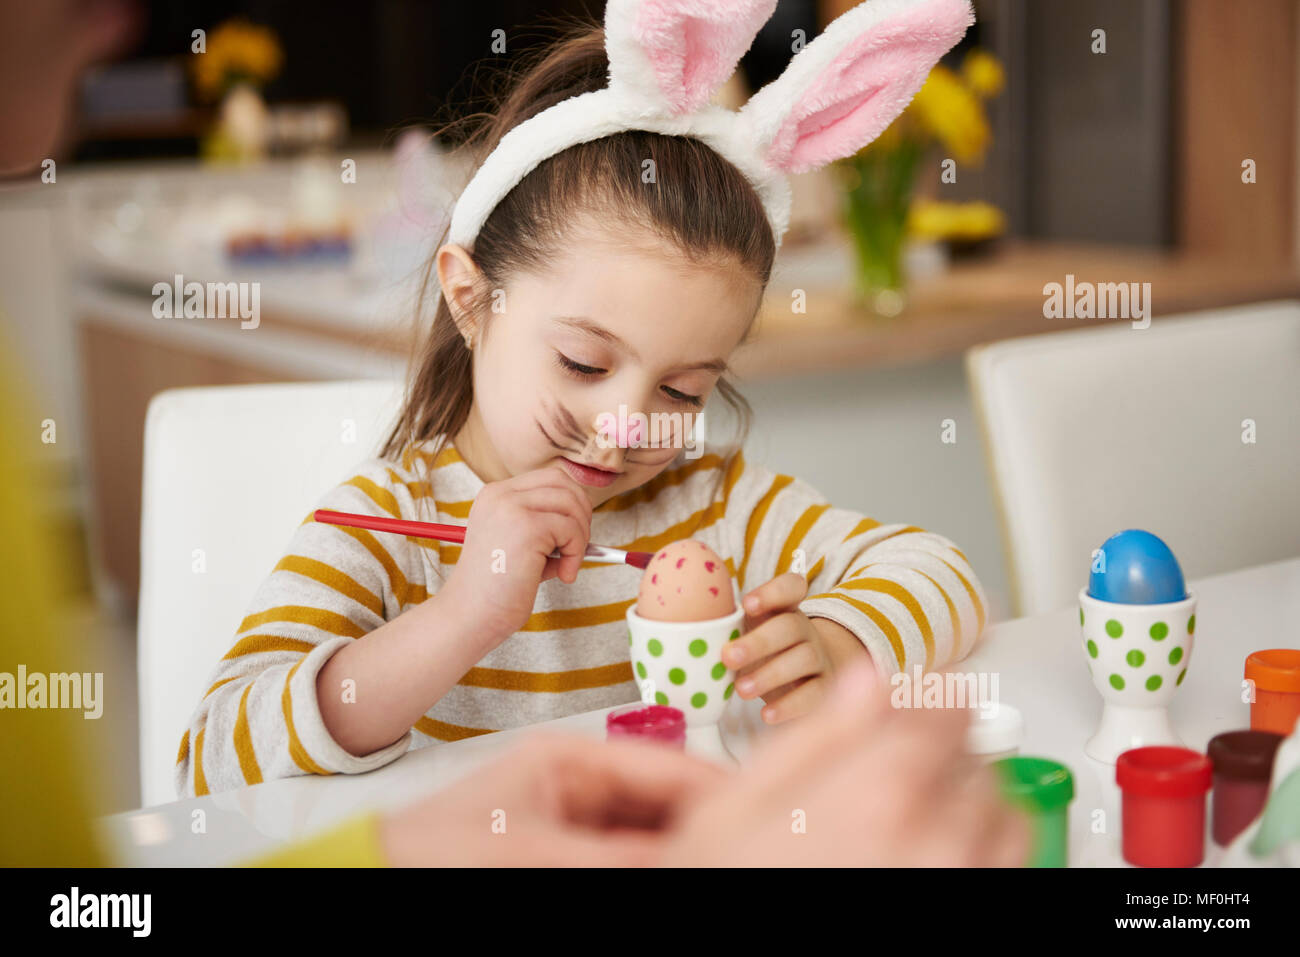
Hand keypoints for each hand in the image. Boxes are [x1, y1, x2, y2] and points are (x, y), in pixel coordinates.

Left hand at [379, 732, 728, 865]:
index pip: (661, 766)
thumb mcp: (536, 851)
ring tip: (715, 853)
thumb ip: (617, 856)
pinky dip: (647, 860)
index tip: (757, 811)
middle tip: (742, 842)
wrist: (379, 876)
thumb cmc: (435, 853)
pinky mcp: (559, 853)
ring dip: (675, 846)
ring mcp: (568, 824)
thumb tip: (691, 851)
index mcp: (566, 758)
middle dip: (699, 826)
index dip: (714, 788)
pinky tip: (675, 863)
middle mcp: (574, 786)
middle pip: (659, 804)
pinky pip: (619, 855)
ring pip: (644, 836)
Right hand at [440, 466, 591, 644]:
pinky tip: (564, 575)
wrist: (469, 616)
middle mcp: (500, 494)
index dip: (571, 503)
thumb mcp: (520, 546)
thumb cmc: (497, 589)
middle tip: (576, 548)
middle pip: (563, 482)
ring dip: (580, 536)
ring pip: (571, 504)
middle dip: (581, 513)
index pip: (549, 478)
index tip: (572, 535)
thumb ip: (547, 527)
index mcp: (495, 495)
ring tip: (568, 565)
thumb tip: (585, 521)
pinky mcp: (526, 527)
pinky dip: (576, 554)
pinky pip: (571, 530)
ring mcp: (512, 507)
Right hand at [658, 662, 1032, 866]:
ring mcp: (964, 883)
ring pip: (1003, 813)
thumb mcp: (734, 810)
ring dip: (967, 801)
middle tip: (883, 774)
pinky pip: (1008, 862)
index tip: (907, 705)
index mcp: (877, 796)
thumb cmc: (729, 886)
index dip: (925, 696)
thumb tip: (866, 680)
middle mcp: (939, 844)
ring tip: (912, 819)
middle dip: (935, 752)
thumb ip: (813, 738)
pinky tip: (934, 853)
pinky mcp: (974, 907)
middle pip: (974, 758)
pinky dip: (984, 847)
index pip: (950, 708)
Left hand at [721, 573, 868, 722]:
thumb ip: (727, 628)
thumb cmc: (764, 652)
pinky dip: (790, 706)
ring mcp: (819, 657)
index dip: (772, 592)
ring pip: (803, 659)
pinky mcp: (825, 687)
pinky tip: (767, 715)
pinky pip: (814, 695)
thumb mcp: (748, 634)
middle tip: (728, 657)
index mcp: (785, 609)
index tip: (747, 604)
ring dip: (769, 675)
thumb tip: (687, 633)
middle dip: (758, 642)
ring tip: (741, 690)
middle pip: (790, 627)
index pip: (790, 587)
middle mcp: (806, 630)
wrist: (806, 678)